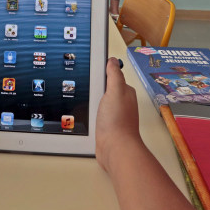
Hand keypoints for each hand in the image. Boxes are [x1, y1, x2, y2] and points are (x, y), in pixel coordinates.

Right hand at [96, 58, 141, 172]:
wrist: (115, 149)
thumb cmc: (117, 121)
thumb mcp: (115, 91)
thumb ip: (114, 74)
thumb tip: (112, 60)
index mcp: (126, 92)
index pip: (113, 76)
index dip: (102, 72)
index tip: (92, 71)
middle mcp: (122, 103)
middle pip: (105, 89)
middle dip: (95, 87)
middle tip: (86, 87)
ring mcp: (114, 115)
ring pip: (100, 102)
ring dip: (92, 101)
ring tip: (83, 100)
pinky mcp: (107, 126)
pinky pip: (97, 114)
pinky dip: (91, 113)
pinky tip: (86, 114)